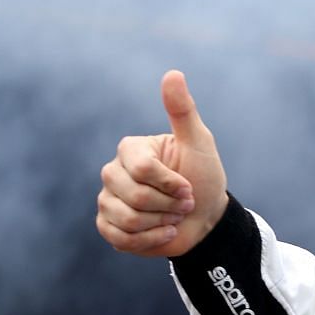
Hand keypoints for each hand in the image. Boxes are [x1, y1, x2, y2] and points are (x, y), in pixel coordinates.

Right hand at [95, 70, 228, 258]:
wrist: (206, 218)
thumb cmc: (204, 178)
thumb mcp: (198, 144)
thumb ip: (182, 111)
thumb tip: (173, 73)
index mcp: (131, 150)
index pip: (143, 169)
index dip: (172, 184)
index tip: (189, 186)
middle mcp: (112, 172)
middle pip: (133, 195)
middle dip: (168, 205)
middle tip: (183, 203)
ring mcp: (107, 199)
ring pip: (126, 219)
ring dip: (161, 222)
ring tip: (172, 216)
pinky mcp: (108, 226)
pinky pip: (119, 238)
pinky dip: (149, 240)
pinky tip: (163, 232)